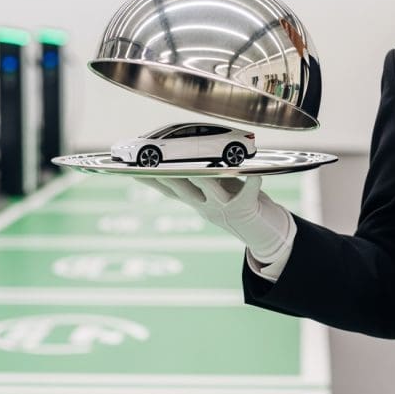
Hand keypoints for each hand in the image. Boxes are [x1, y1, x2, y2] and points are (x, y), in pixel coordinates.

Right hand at [136, 176, 293, 262]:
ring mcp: (225, 207)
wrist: (261, 231)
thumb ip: (200, 180)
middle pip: (184, 191)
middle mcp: (207, 206)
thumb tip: (185, 162)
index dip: (151, 181)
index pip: (169, 191)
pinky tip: (256, 174)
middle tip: (157, 167)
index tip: (133, 171)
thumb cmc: (237, 203)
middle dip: (170, 178)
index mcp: (197, 202)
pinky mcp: (246, 206)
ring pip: (210, 190)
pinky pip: (249, 191)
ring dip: (203, 179)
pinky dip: (252, 182)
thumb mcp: (214, 192)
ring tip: (196, 167)